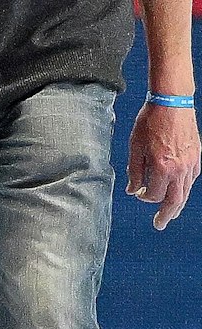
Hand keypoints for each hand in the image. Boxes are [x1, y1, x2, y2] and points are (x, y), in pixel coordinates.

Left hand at [128, 101, 199, 229]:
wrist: (172, 103)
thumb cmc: (150, 121)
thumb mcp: (135, 145)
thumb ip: (134, 170)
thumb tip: (133, 190)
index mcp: (162, 167)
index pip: (154, 194)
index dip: (145, 197)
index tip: (139, 193)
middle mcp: (180, 169)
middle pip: (175, 200)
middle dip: (167, 215)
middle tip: (159, 225)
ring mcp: (191, 164)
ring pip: (185, 192)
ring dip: (177, 204)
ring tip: (170, 213)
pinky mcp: (197, 158)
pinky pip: (191, 179)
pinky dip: (184, 188)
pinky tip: (178, 190)